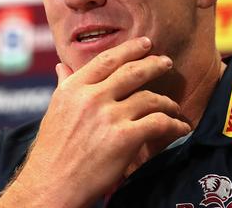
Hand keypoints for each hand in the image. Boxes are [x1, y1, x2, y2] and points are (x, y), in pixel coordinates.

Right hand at [0, 37, 190, 207]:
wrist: (51, 187)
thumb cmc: (51, 153)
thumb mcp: (54, 111)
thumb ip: (64, 86)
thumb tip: (61, 66)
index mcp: (73, 88)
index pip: (107, 60)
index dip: (130, 49)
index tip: (145, 44)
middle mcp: (92, 97)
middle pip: (132, 72)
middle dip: (154, 64)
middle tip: (167, 63)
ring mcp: (109, 116)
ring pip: (150, 98)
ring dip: (167, 102)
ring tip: (174, 107)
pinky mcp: (124, 137)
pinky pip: (159, 122)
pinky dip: (174, 124)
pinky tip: (180, 128)